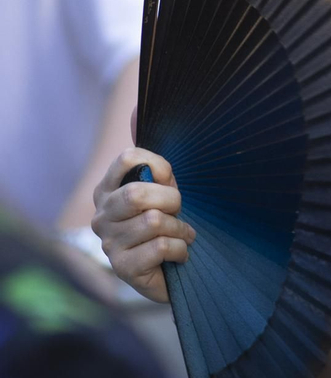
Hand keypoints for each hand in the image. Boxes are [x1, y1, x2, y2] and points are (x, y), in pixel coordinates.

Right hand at [90, 146, 193, 302]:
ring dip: (180, 228)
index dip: (158, 164)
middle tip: (180, 210)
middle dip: (171, 200)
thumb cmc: (169, 222)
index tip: (172, 179)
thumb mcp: (165, 187)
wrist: (174, 271)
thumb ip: (152, 157)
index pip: (127, 158)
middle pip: (137, 194)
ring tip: (183, 235)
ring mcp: (108, 243)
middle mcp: (101, 215)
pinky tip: (179, 254)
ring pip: (154, 222)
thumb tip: (135, 106)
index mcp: (107, 190)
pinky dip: (181, 249)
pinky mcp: (123, 268)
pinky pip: (161, 246)